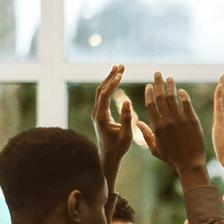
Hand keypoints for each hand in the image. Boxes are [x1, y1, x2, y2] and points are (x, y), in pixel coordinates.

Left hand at [93, 65, 133, 187]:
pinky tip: (115, 81)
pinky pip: (102, 97)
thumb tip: (126, 101)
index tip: (121, 73)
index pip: (105, 95)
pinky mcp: (99, 114)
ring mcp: (96, 113)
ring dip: (109, 80)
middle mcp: (96, 114)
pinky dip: (108, 87)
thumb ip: (126, 118)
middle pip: (101, 90)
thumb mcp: (126, 135)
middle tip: (121, 65)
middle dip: (110, 77)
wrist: (107, 157)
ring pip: (100, 92)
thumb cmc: (118, 148)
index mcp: (101, 118)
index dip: (112, 83)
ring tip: (119, 69)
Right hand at [138, 72, 207, 181]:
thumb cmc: (172, 158)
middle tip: (158, 73)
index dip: (149, 93)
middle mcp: (167, 120)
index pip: (150, 104)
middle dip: (158, 83)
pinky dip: (183, 95)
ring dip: (170, 85)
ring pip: (173, 97)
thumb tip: (138, 122)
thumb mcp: (155, 149)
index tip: (149, 85)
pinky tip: (180, 91)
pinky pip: (186, 102)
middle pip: (161, 97)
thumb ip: (146, 134)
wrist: (190, 163)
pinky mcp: (192, 119)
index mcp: (157, 126)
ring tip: (169, 78)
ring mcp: (180, 119)